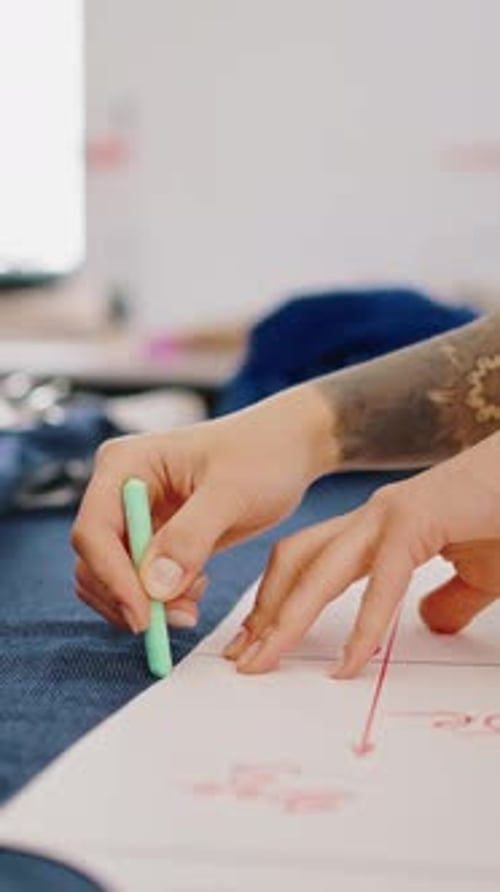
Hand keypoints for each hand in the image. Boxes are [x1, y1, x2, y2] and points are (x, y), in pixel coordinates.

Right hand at [71, 386, 332, 631]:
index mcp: (125, 464)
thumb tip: (154, 586)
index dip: (112, 578)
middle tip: (180, 618)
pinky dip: (158, 599)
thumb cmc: (262, 455)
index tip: (145, 617)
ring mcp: (133, 516)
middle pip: (94, 561)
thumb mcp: (232, 493)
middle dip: (130, 598)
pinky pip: (136, 582)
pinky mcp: (151, 538)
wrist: (286, 450)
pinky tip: (197, 585)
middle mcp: (118, 490)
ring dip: (146, 604)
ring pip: (111, 579)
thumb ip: (191, 537)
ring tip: (194, 602)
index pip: (94, 531)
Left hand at [225, 433, 499, 676]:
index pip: (305, 564)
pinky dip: (364, 628)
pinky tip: (349, 664)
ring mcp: (390, 516)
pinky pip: (381, 581)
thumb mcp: (475, 574)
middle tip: (242, 662)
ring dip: (287, 620)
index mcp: (374, 530)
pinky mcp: (419, 521)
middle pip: (294, 564)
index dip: (277, 603)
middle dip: (263, 614)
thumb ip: (446, 599)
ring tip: (264, 664)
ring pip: (319, 570)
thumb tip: (425, 622)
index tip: (257, 645)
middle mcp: (370, 520)